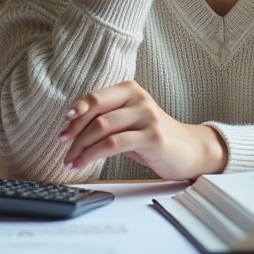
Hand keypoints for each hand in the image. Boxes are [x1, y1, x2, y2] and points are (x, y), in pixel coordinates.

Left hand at [57, 81, 227, 180]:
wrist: (190, 151)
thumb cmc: (154, 138)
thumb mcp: (128, 124)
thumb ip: (106, 119)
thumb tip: (72, 127)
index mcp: (131, 90)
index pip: (96, 97)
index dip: (77, 111)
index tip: (63, 128)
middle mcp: (139, 99)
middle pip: (97, 111)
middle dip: (75, 131)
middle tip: (63, 146)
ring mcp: (147, 117)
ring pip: (103, 128)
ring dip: (81, 147)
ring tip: (70, 160)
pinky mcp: (153, 137)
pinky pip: (115, 144)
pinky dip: (94, 154)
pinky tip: (84, 163)